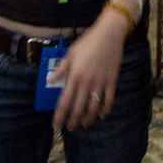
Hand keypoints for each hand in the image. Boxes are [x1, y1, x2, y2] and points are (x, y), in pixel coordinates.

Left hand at [49, 15, 125, 130]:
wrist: (109, 34)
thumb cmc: (88, 42)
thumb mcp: (71, 53)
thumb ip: (61, 69)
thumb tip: (50, 81)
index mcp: (74, 76)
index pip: (64, 102)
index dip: (59, 117)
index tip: (56, 125)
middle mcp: (86, 82)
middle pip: (78, 110)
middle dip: (72, 122)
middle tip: (69, 128)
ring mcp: (100, 82)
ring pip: (93, 109)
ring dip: (88, 120)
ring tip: (84, 124)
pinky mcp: (112, 81)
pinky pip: (109, 100)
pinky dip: (105, 111)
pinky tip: (101, 115)